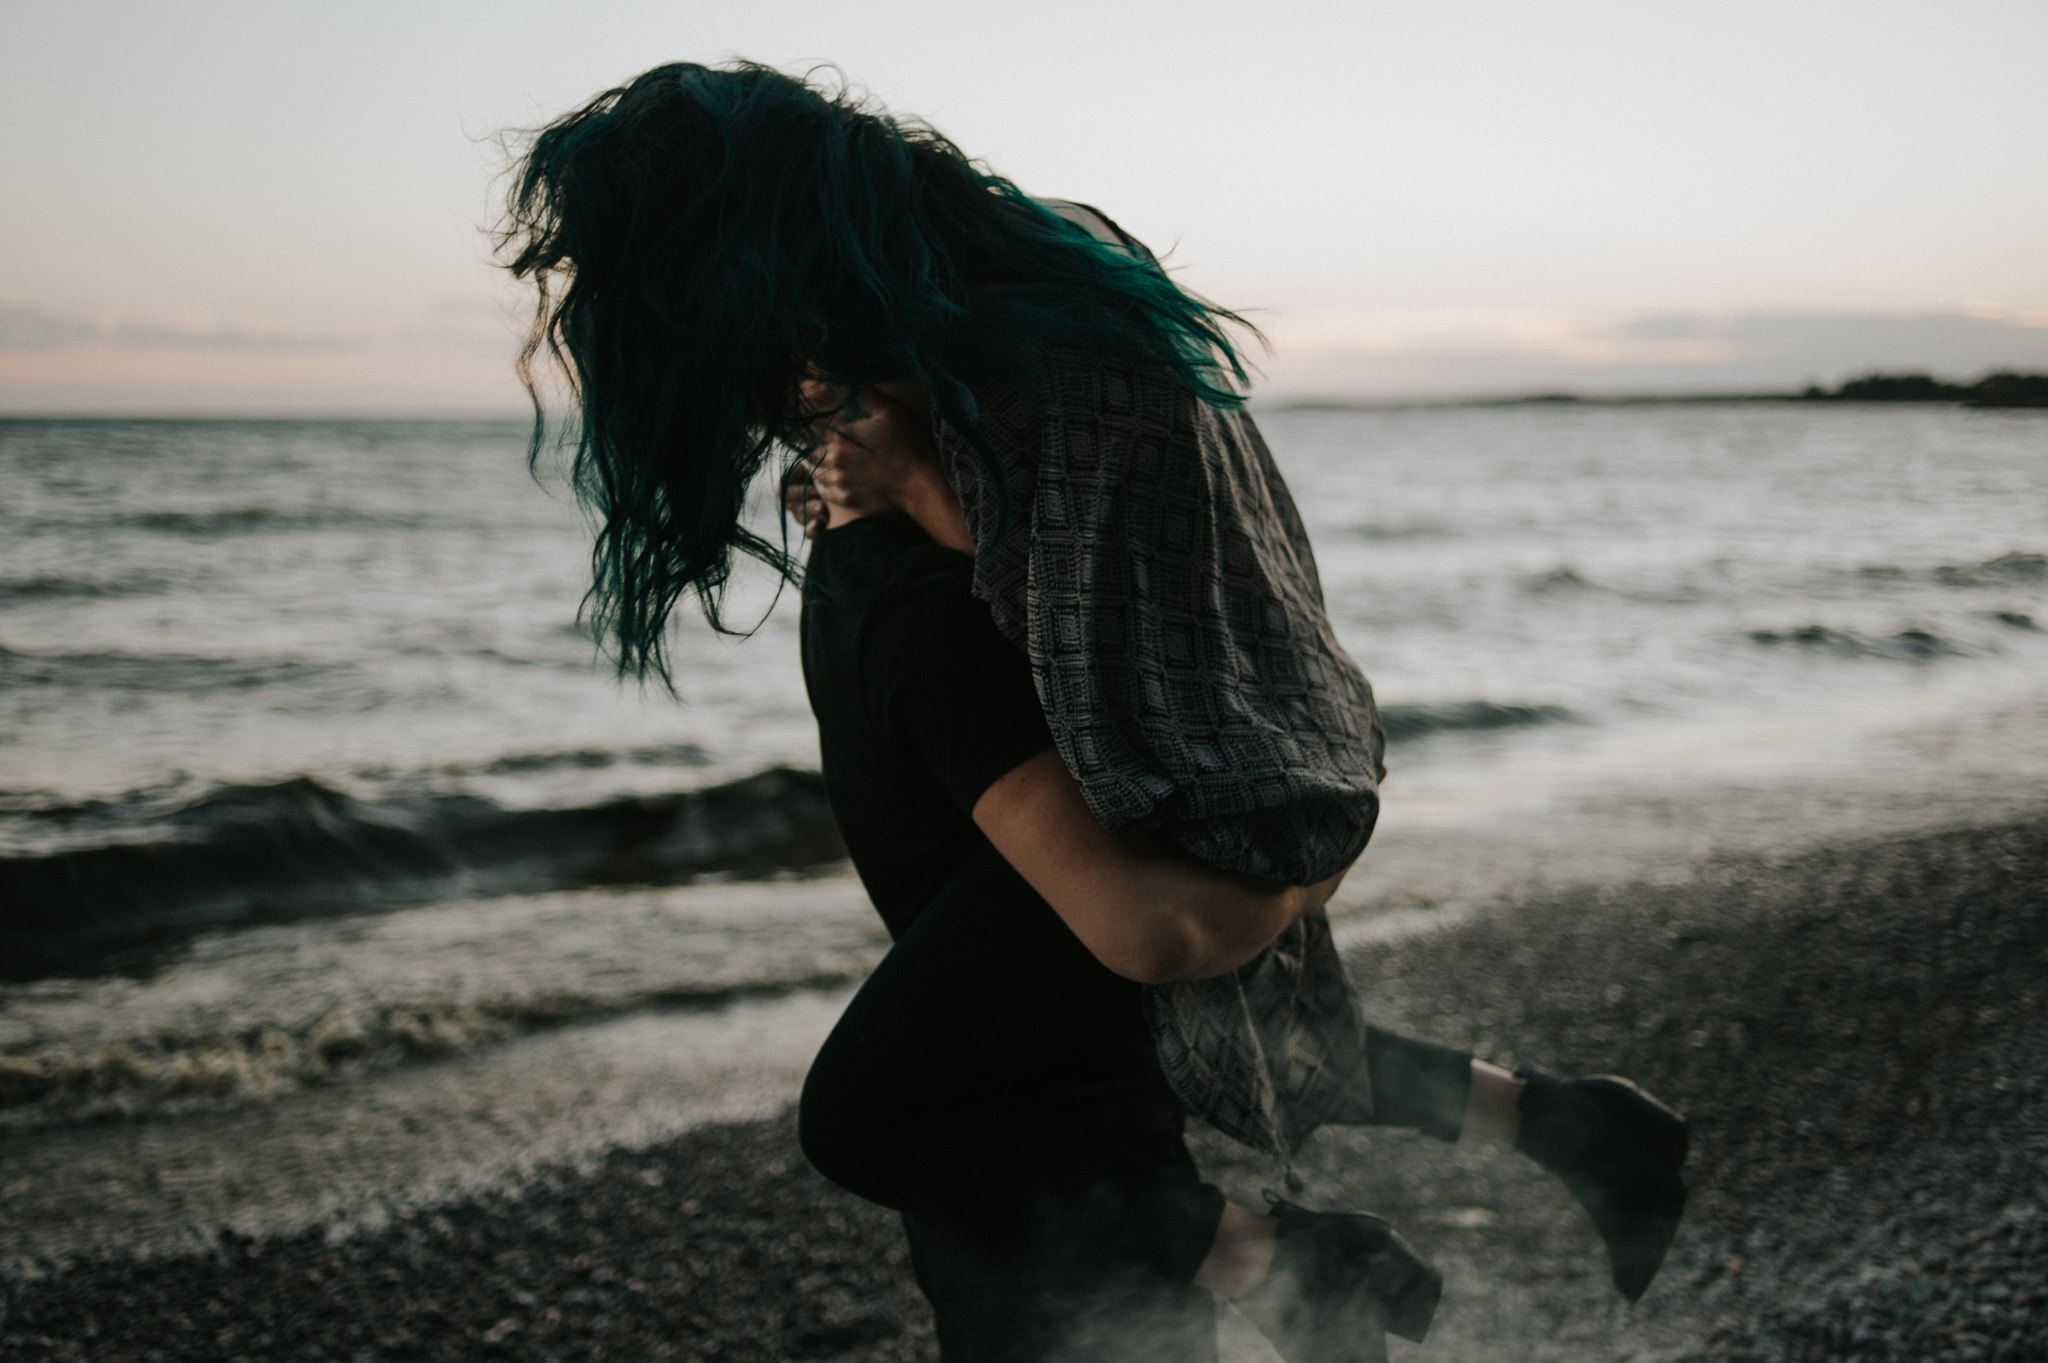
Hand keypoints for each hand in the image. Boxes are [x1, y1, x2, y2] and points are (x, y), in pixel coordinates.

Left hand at [790, 377, 972, 552]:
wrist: (921, 482)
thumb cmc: (908, 444)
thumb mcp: (889, 410)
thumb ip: (864, 395)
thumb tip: (843, 383)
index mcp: (838, 435)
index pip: (814, 432)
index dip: (819, 431)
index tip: (827, 432)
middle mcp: (832, 459)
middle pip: (812, 454)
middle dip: (818, 450)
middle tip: (827, 450)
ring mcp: (838, 482)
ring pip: (815, 474)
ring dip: (819, 468)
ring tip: (829, 465)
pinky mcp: (846, 500)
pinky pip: (824, 493)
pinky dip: (825, 487)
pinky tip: (835, 481)